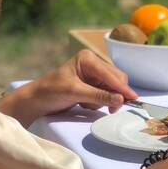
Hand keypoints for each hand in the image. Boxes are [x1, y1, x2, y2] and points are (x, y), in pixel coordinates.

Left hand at [0, 49, 137, 126]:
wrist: (34, 101)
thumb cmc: (50, 92)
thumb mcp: (74, 93)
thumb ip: (98, 96)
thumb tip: (120, 100)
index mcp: (88, 59)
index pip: (111, 74)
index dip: (122, 88)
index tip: (133, 98)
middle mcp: (93, 63)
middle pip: (116, 79)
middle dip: (114, 94)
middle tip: (111, 109)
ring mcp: (94, 74)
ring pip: (113, 88)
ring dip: (104, 99)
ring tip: (86, 104)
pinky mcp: (93, 84)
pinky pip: (106, 93)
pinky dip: (99, 101)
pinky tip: (85, 103)